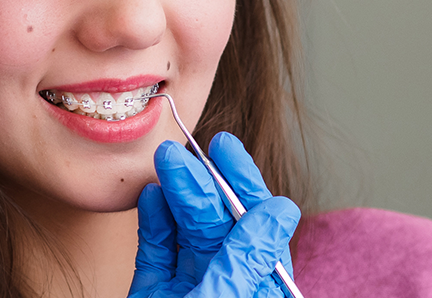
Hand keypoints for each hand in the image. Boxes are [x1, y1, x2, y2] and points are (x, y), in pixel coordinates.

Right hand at [130, 132, 301, 297]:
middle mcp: (225, 281)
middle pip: (217, 222)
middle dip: (200, 182)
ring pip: (185, 229)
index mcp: (255, 288)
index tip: (224, 148)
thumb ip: (246, 257)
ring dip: (175, 192)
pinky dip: (153, 222)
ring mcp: (189, 286)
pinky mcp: (154, 291)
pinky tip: (150, 194)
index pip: (257, 226)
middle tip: (178, 149)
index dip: (242, 183)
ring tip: (164, 159)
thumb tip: (280, 209)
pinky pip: (156, 250)